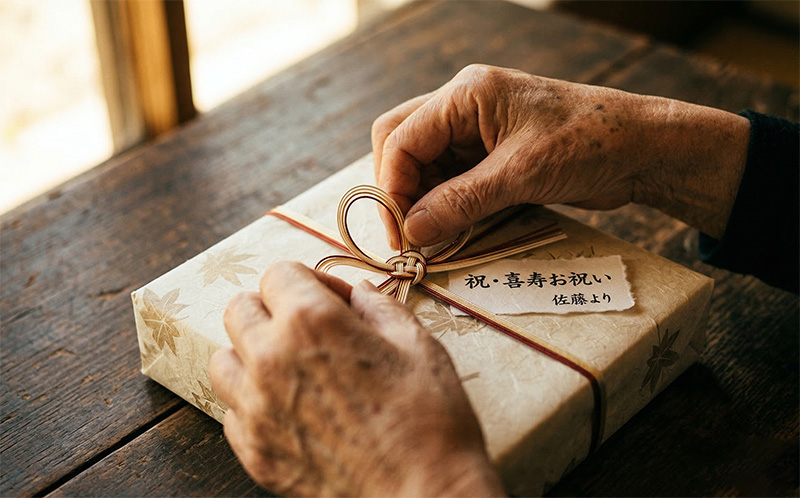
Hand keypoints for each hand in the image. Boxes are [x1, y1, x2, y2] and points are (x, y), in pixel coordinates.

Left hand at [209, 261, 504, 496]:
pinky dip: (254, 403)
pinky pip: (231, 411)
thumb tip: (355, 293)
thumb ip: (377, 305)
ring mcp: (255, 409)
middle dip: (273, 310)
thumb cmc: (429, 417)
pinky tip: (292, 410)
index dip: (310, 281)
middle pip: (240, 309)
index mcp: (310, 322)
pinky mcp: (253, 451)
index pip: (277, 273)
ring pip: (222, 359)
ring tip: (291, 369)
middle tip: (309, 331)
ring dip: (251, 354)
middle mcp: (270, 359)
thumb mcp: (417, 343)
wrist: (424, 494)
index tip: (333, 302)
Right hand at [372, 64, 749, 245]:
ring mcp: (478, 131)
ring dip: (422, 200)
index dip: (392, 187)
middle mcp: (464, 107)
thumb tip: (411, 232)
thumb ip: (461, 202)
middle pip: (402, 144)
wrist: (643, 149)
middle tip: (408, 234)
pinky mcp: (493, 155)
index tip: (400, 231)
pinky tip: (452, 228)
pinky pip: (452, 178)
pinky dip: (446, 204)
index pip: (401, 138)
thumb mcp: (521, 174)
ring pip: (425, 164)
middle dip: (399, 189)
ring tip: (432, 239)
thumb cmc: (590, 143)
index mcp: (466, 94)